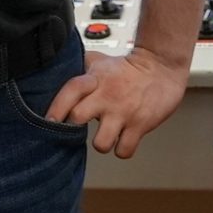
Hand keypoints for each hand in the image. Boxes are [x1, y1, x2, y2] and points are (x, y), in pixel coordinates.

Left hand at [44, 44, 187, 157]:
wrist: (162, 65)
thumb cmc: (128, 67)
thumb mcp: (100, 62)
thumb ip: (80, 69)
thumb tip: (57, 71)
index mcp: (95, 79)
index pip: (70, 91)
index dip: (57, 108)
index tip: (49, 121)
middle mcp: (106, 96)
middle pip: (78, 118)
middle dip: (75, 128)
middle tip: (79, 129)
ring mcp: (123, 112)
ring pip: (101, 144)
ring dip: (102, 143)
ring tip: (107, 135)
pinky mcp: (140, 124)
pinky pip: (123, 151)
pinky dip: (122, 149)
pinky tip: (124, 139)